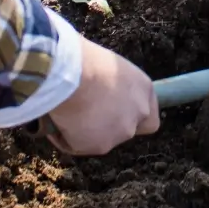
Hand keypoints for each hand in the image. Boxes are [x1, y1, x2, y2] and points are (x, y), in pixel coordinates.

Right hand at [44, 40, 159, 156]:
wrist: (70, 76)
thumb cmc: (84, 61)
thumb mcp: (109, 68)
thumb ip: (115, 87)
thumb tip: (102, 94)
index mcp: (144, 90)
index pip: (150, 117)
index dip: (132, 117)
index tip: (114, 113)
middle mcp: (139, 113)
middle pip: (127, 130)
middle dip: (108, 127)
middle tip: (86, 114)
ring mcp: (121, 132)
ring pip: (102, 140)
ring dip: (86, 132)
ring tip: (67, 112)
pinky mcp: (101, 146)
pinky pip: (79, 145)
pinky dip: (67, 138)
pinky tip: (58, 120)